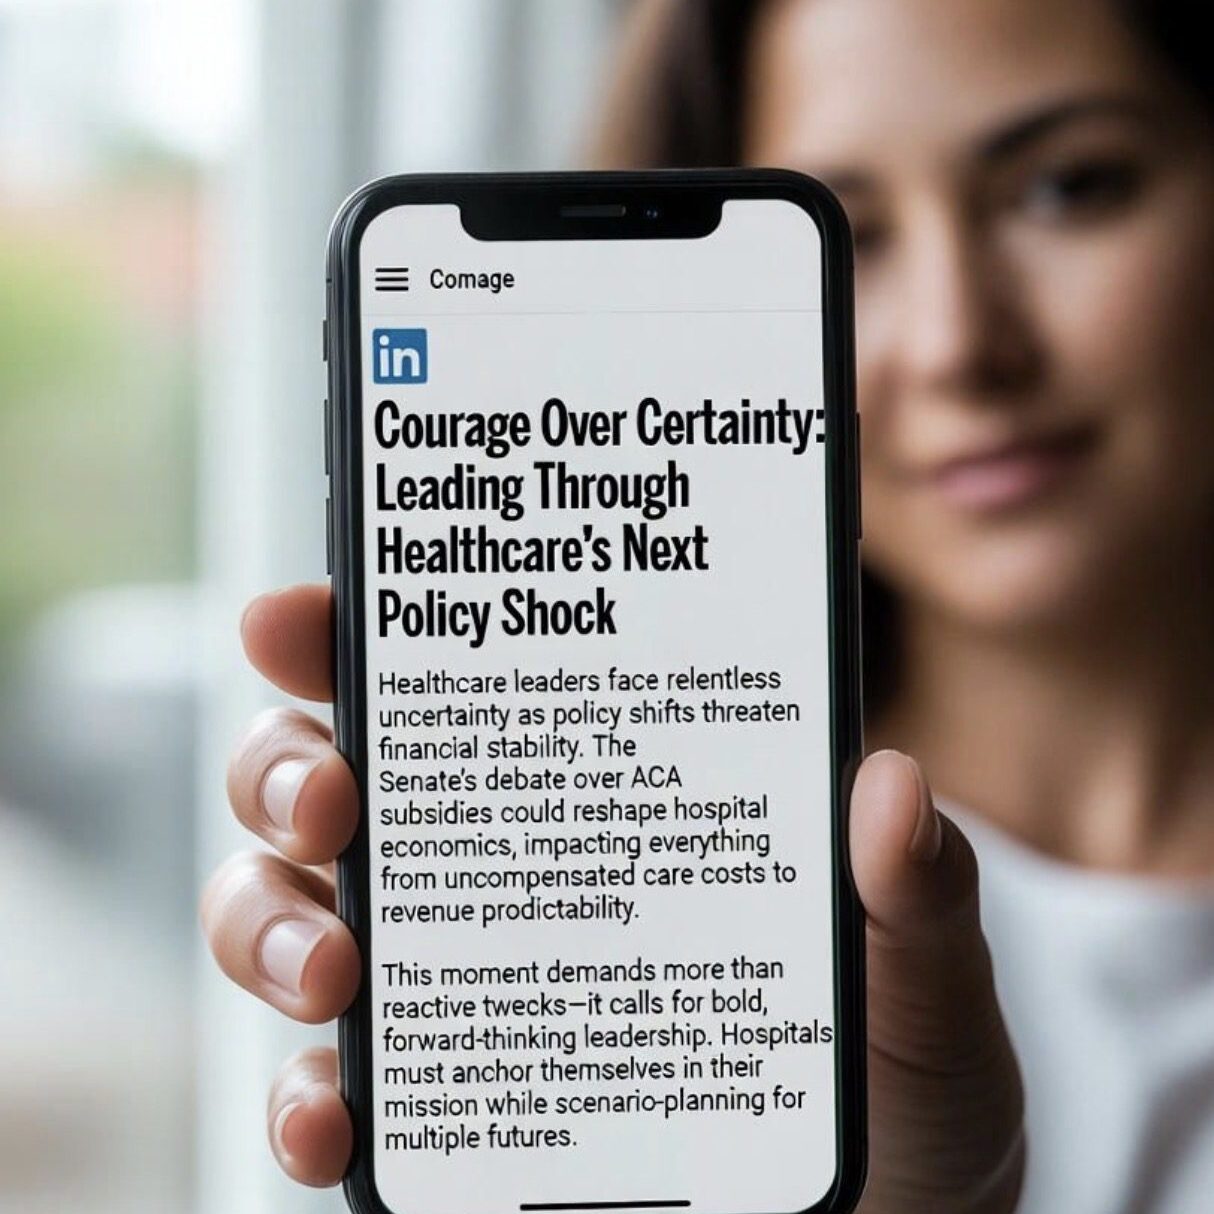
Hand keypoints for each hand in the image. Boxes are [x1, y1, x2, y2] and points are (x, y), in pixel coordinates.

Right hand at [201, 585, 1023, 1208]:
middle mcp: (504, 878)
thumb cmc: (897, 1088)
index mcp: (600, 800)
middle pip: (334, 783)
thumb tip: (890, 788)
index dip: (362, 634)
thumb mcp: (924, 984)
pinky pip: (324, 1097)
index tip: (306, 614)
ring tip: (332, 969)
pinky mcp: (445, 1117)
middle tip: (334, 795)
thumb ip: (916, 896)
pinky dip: (301, 1104)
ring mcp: (461, 993)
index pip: (464, 688)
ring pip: (287, 918)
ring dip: (267, 923)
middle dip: (288, 767)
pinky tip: (335, 1123)